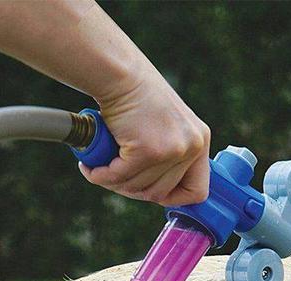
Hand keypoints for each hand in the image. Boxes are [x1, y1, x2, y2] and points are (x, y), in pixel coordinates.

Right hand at [80, 68, 209, 206]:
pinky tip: (90, 168)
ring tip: (99, 169)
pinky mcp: (148, 150)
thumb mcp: (167, 127)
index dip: (174, 198)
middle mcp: (193, 146)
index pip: (197, 192)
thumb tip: (157, 192)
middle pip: (161, 193)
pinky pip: (121, 177)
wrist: (119, 73)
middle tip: (115, 178)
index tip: (152, 192)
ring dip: (115, 184)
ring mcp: (173, 149)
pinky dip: (101, 176)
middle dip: (134, 191)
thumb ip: (171, 155)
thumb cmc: (137, 96)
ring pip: (139, 188)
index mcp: (201, 141)